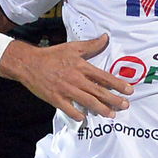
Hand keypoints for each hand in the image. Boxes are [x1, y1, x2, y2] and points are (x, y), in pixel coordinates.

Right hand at [5, 34, 132, 120]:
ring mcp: (66, 90)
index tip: (129, 90)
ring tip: (111, 114)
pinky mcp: (56, 99)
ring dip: (101, 109)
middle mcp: (76, 79)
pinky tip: (85, 119)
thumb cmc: (52, 55)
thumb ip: (91, 45)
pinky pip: (70, 110)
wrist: (29, 63)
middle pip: (99, 92)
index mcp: (81, 66)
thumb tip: (106, 38)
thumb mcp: (72, 47)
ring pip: (88, 102)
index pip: (104, 77)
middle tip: (125, 105)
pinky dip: (78, 115)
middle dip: (114, 100)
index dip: (118, 84)